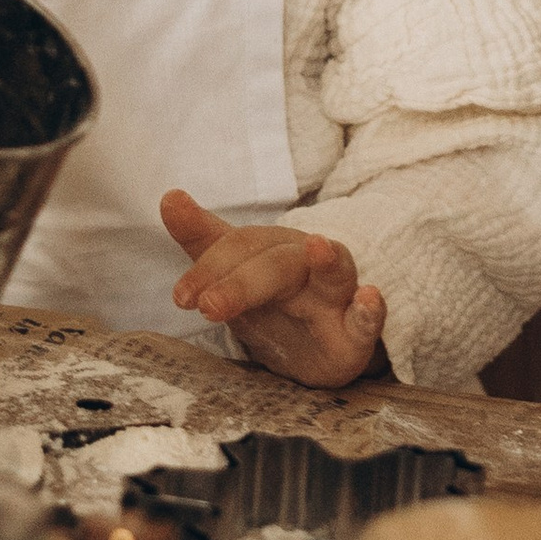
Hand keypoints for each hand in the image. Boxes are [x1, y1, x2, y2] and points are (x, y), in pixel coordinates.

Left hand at [159, 189, 388, 386]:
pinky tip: (371, 296)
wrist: (317, 343)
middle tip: (208, 306)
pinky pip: (369, 319)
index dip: (209, 268)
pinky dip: (371, 309)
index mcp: (271, 249)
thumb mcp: (236, 270)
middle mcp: (305, 265)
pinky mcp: (355, 332)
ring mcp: (335, 296)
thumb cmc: (273, 298)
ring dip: (329, 260)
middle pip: (277, 264)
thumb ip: (204, 239)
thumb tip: (169, 196)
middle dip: (242, 283)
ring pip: (335, 273)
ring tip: (320, 247)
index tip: (181, 297)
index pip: (239, 248)